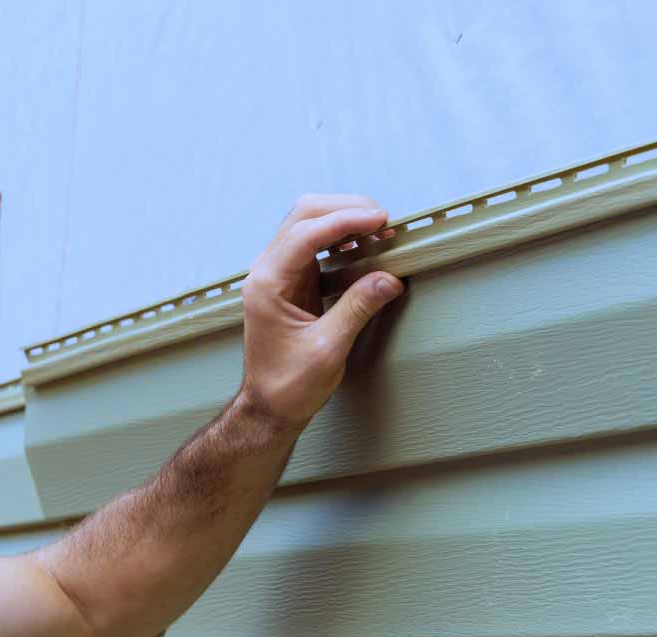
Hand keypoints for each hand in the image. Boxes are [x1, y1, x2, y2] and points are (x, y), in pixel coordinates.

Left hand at [239, 194, 404, 424]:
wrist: (269, 405)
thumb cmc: (289, 384)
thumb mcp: (328, 349)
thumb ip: (357, 308)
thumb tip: (389, 277)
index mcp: (267, 284)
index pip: (305, 234)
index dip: (344, 221)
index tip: (379, 219)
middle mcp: (267, 271)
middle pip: (304, 215)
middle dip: (345, 209)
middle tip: (384, 219)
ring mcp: (278, 273)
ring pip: (308, 223)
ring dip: (344, 219)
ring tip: (380, 229)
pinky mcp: (292, 281)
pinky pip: (316, 244)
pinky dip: (342, 237)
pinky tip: (365, 245)